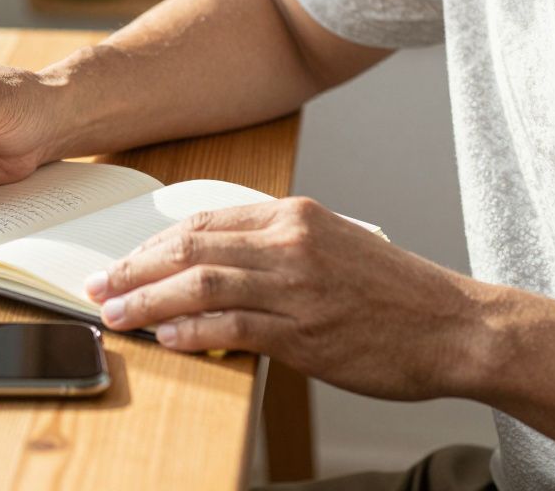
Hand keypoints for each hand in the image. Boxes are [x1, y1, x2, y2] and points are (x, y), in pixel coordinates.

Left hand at [83, 197, 490, 400]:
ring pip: (201, 285)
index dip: (150, 244)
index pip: (201, 222)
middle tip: (100, 287)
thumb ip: (269, 249)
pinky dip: (192, 333)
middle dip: (134, 269)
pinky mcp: (305, 333)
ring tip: (117, 314)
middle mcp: (291, 243)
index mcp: (293, 215)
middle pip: (190, 249)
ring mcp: (297, 287)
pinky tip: (167, 339)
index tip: (121, 261)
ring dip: (149, 301)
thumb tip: (202, 268)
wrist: (455, 326)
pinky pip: (233, 328)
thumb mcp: (329, 245)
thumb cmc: (390, 291)